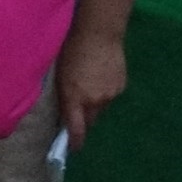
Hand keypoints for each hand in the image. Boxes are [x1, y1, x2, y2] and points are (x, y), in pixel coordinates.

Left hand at [54, 27, 124, 151]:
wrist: (99, 34)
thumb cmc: (71, 50)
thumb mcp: (60, 76)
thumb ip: (64, 97)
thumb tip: (64, 113)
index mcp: (75, 98)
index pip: (77, 128)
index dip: (75, 141)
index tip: (72, 148)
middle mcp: (95, 100)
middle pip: (90, 120)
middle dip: (83, 120)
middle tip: (76, 113)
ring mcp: (111, 94)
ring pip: (101, 108)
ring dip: (94, 104)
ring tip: (87, 86)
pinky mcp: (121, 87)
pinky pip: (110, 96)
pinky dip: (104, 93)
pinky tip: (99, 77)